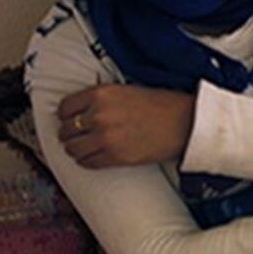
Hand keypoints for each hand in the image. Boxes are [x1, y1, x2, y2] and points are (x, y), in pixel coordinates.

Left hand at [57, 84, 194, 168]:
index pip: (65, 108)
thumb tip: (83, 111)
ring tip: (86, 149)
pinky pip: (88, 163)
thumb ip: (103, 99)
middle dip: (71, 134)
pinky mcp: (115, 156)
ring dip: (77, 150)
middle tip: (79, 136)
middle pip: (65, 130)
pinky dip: (88, 161)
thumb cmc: (164, 105)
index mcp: (101, 94)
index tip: (71, 120)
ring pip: (72, 149)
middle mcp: (98, 115)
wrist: (188, 123)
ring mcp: (105, 137)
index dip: (66, 116)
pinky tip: (96, 157)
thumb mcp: (128, 91)